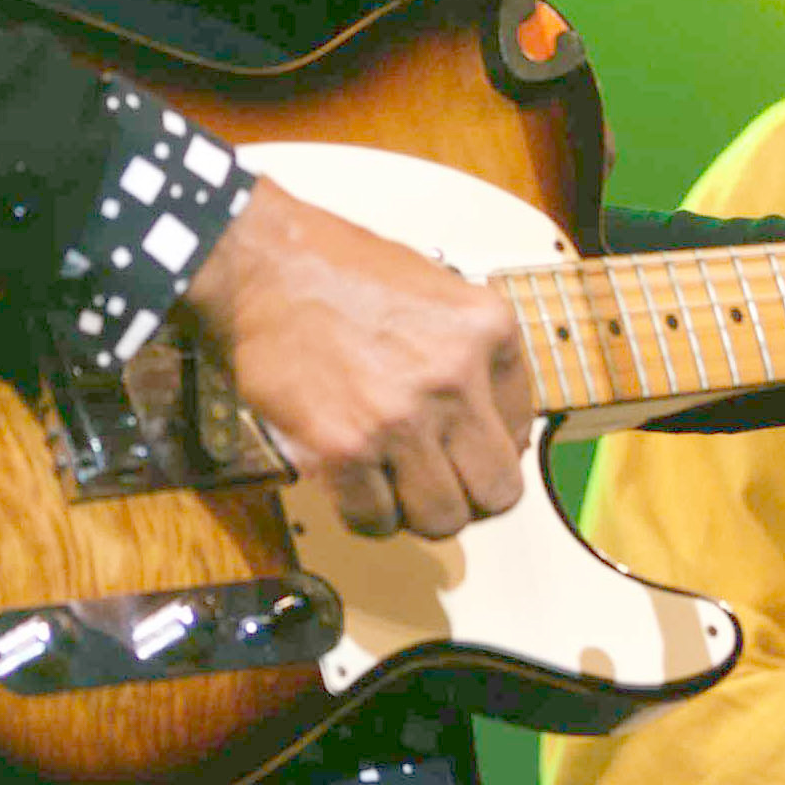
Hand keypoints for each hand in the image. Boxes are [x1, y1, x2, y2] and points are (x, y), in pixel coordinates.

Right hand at [182, 176, 534, 540]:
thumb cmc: (339, 270)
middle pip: (498, 492)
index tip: (459, 447)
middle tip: (435, 480)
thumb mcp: (437, 290)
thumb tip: (492, 431)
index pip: (523, 432)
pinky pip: (375, 521)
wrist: (260, 264)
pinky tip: (351, 479)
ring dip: (416, 511)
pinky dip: (364, 514)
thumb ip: (473, 355)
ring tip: (389, 480)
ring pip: (443, 520)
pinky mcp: (344, 449)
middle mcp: (456, 376)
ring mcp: (402, 417)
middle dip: (467, 495)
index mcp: (488, 329)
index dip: (487, 447)